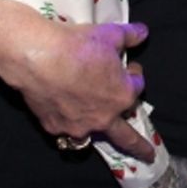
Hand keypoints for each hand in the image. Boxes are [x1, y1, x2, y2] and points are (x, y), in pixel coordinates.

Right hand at [0, 0, 154, 160]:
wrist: (38, 57)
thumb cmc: (78, 45)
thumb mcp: (110, 34)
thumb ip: (130, 35)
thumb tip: (143, 32)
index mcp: (122, 96)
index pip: (137, 86)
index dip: (134, 73)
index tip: (128, 64)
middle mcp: (103, 117)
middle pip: (126, 136)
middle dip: (139, 146)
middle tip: (148, 155)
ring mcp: (78, 126)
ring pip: (92, 133)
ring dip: (97, 129)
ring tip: (97, 130)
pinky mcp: (53, 126)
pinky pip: (65, 127)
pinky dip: (67, 119)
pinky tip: (62, 109)